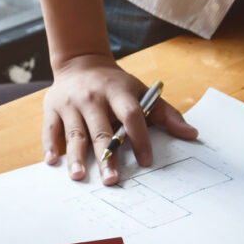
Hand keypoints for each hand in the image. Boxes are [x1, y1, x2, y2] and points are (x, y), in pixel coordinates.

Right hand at [42, 55, 197, 185]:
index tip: (146, 161)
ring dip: (77, 156)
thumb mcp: (142, 92)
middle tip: (111, 180)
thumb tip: (192, 134)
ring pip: (75, 133)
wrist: (81, 63)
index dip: (139, 138)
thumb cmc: (116, 85)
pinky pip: (50, 130)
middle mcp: (93, 96)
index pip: (131, 115)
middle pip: (101, 129)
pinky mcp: (52, 108)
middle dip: (107, 155)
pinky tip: (53, 163)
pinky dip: (51, 146)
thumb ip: (167, 114)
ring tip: (79, 176)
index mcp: (118, 92)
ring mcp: (71, 103)